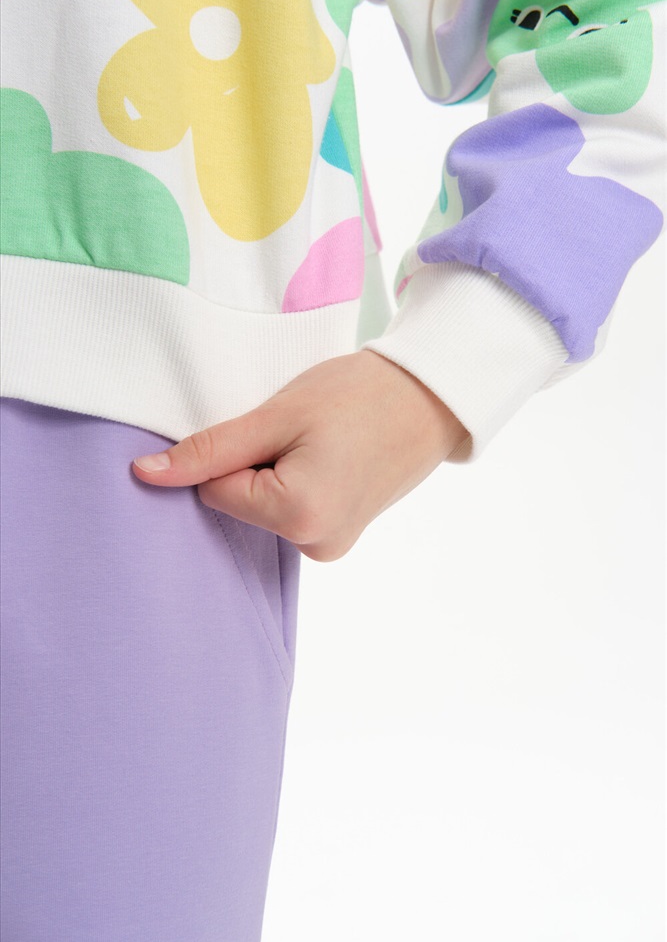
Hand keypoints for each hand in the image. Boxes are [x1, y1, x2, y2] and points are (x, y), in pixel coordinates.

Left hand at [132, 350, 466, 560]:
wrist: (431, 396)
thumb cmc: (359, 395)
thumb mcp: (276, 416)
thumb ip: (209, 450)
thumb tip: (145, 475)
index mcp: (296, 516)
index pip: (214, 490)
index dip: (235, 450)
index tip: (277, 427)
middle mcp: (315, 545)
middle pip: (241, 504)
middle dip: (257, 465)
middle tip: (304, 433)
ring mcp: (331, 545)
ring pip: (265, 508)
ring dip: (279, 473)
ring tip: (323, 443)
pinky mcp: (342, 536)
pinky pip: (293, 513)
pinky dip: (299, 484)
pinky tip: (332, 457)